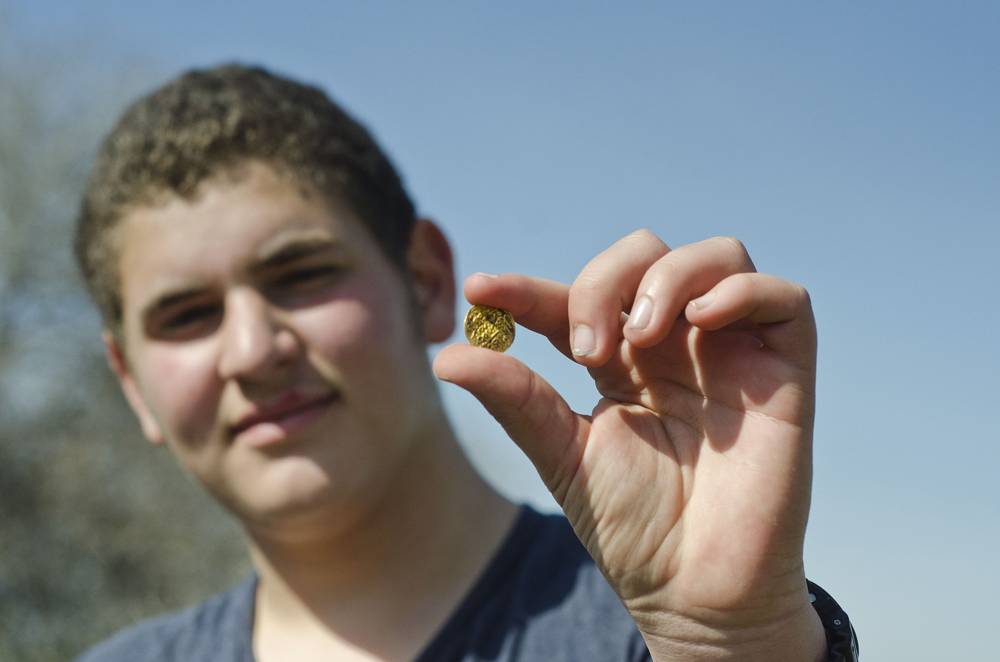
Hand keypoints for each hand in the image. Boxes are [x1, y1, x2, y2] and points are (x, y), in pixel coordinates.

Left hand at [433, 230, 826, 660]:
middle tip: (585, 349)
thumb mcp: (563, 454)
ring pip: (716, 256)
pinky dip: (741, 289)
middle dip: (604, 282)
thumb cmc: (633, 527)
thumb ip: (516, 399)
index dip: (527, 288)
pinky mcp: (785, 370)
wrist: (693, 589)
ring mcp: (731, 352)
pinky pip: (784, 296)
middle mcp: (677, 346)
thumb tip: (446, 356)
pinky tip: (701, 321)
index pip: (575, 300)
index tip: (481, 294)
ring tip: (640, 337)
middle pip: (646, 255)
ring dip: (668, 278)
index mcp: (623, 361)